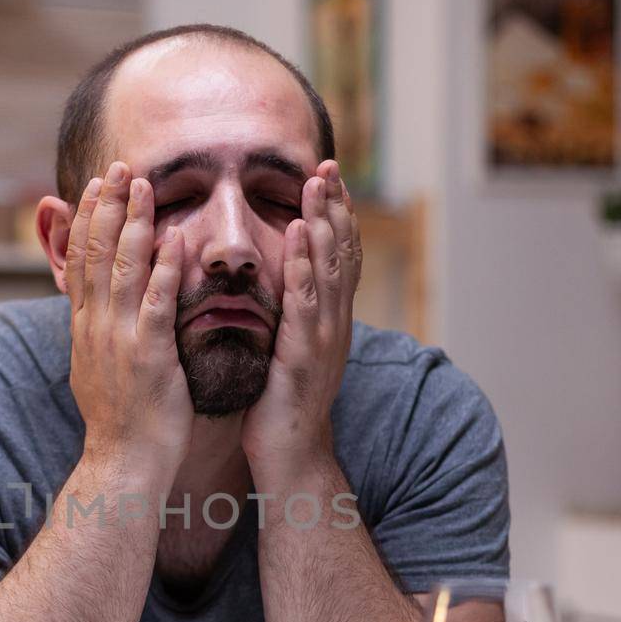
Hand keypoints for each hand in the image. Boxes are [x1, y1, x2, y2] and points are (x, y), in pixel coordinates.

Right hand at [65, 160, 191, 478]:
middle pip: (96, 253)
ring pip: (123, 268)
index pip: (80, 260)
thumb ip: (98, 330)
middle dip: (107, 206)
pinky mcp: (149, 355)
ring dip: (134, 223)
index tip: (96, 184)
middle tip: (119, 166)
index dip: (87, 218)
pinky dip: (164, 270)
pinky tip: (174, 240)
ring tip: (143, 185)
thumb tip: (94, 305)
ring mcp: (121, 338)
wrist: (123, 462)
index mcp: (85, 327)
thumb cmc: (120, 420)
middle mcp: (97, 326)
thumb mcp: (97, 367)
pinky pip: (158, 304)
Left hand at [242, 160, 360, 480]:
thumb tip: (280, 288)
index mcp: (329, 321)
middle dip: (334, 207)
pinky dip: (303, 263)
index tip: (326, 178)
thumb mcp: (288, 351)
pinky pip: (305, 300)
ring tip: (317, 183)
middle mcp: (334, 323)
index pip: (337, 258)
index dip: (335, 216)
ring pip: (328, 269)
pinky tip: (297, 234)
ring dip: (323, 222)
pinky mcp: (303, 354)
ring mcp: (323, 338)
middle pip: (340, 253)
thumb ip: (289, 317)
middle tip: (327, 164)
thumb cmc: (281, 407)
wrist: (291, 457)